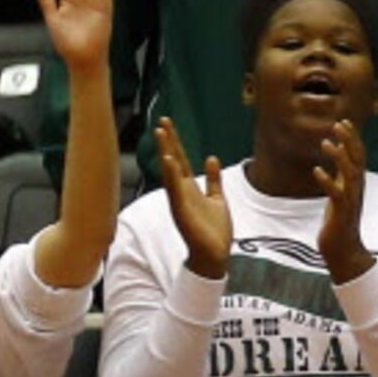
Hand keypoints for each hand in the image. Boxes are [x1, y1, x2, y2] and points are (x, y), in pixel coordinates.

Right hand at [153, 117, 230, 279]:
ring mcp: (180, 200)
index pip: (180, 159)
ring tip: (160, 134)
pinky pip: (175, 190)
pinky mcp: (182, 211)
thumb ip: (213, 179)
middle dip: (167, 141)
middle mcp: (182, 191)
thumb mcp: (217, 198)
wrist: (214, 255)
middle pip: (173, 161)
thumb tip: (211, 158)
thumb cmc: (214, 230)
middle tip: (161, 121)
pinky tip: (167, 160)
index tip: (167, 123)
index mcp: (189, 188)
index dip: (174, 141)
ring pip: (170, 172)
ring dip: (165, 152)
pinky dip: (171, 175)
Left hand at [311, 121, 374, 281]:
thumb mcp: (341, 195)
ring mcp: (351, 200)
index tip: (344, 122)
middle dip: (350, 141)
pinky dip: (327, 181)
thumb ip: (340, 177)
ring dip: (340, 157)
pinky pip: (337, 193)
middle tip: (338, 124)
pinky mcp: (342, 212)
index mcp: (356, 184)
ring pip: (350, 174)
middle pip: (358, 160)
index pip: (359, 156)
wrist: (344, 250)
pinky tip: (316, 170)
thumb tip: (334, 162)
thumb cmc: (340, 222)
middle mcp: (357, 189)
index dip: (353, 139)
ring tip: (326, 143)